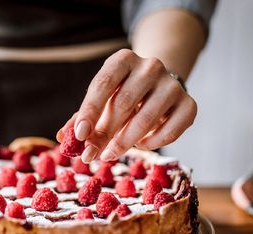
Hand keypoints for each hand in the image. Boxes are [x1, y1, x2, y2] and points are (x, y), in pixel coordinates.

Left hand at [57, 49, 196, 162]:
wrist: (157, 86)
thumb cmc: (120, 96)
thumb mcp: (99, 102)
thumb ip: (82, 119)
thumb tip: (63, 137)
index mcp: (123, 60)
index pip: (103, 84)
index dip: (89, 111)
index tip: (79, 135)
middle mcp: (150, 66)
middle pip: (124, 103)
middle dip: (105, 133)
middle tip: (91, 155)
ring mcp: (172, 84)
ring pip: (147, 119)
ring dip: (125, 142)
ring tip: (111, 153)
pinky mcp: (189, 104)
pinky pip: (171, 130)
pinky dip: (153, 144)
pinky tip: (141, 144)